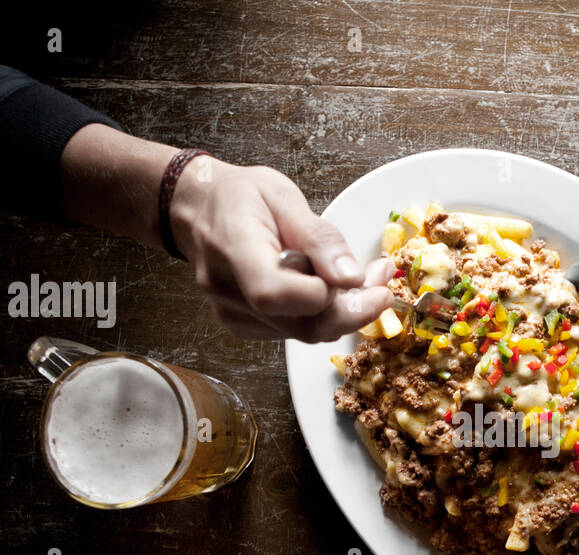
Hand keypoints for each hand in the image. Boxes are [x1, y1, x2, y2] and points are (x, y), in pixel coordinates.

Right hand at [170, 160, 391, 340]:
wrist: (198, 210)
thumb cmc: (239, 197)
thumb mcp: (284, 198)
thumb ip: (319, 239)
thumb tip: (351, 276)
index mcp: (232, 249)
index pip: (274, 293)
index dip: (322, 294)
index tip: (360, 277)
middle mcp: (227, 291)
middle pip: (299, 325)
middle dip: (352, 308)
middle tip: (381, 279)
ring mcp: (232, 314)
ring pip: (304, 333)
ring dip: (343, 310)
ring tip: (362, 277)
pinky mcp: (244, 326)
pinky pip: (294, 331)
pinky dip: (322, 314)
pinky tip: (330, 287)